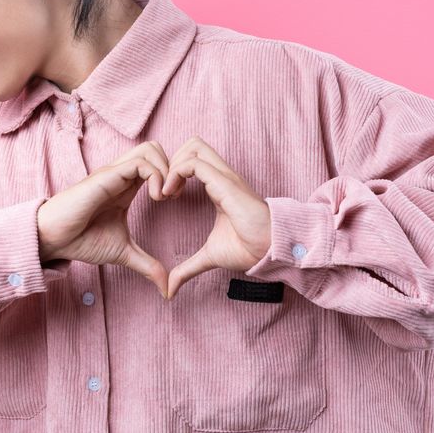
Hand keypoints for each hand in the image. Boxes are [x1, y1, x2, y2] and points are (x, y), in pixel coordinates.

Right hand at [37, 141, 172, 297]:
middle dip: (174, 167)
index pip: (156, 164)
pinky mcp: (108, 176)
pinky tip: (156, 198)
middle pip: (155, 148)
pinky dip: (156, 176)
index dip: (172, 178)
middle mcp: (122, 175)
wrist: (54, 239)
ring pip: (150, 149)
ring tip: (165, 196)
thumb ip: (146, 265)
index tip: (174, 200)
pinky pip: (140, 163)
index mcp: (127, 187)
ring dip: (166, 170)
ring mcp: (115, 173)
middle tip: (173, 195)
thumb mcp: (123, 253)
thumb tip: (166, 288)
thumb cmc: (82, 240)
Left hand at [161, 135, 272, 299]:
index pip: (193, 160)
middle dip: (172, 160)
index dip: (174, 172)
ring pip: (193, 146)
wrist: (269, 250)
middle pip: (193, 144)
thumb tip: (170, 289)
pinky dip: (176, 173)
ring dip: (173, 165)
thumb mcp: (209, 256)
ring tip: (166, 192)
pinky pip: (194, 163)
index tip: (165, 197)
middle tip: (164, 189)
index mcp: (218, 186)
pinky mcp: (224, 182)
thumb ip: (188, 267)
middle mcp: (221, 176)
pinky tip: (170, 195)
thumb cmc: (247, 249)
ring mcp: (224, 176)